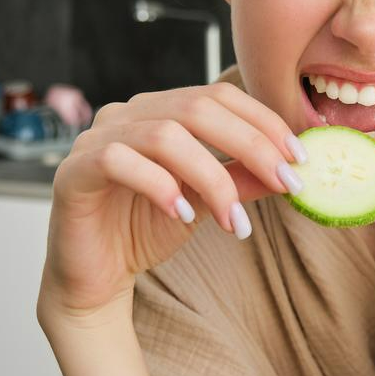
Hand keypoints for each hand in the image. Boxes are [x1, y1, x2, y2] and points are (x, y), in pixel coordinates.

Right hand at [38, 83, 304, 319]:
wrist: (95, 279)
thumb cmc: (145, 230)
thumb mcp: (207, 202)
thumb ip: (242, 179)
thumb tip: (294, 166)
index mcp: (160, 110)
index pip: (218, 96)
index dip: (263, 122)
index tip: (300, 158)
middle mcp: (127, 114)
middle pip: (197, 108)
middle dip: (250, 145)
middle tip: (285, 182)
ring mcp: (96, 138)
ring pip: (164, 135)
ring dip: (211, 178)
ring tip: (234, 220)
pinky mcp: (74, 171)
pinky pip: (118, 161)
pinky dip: (159, 185)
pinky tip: (183, 215)